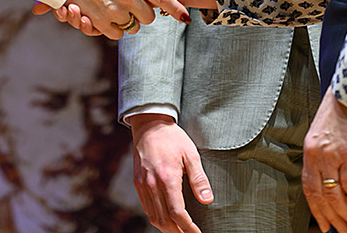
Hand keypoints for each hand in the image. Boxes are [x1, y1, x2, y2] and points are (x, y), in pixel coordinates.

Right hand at [127, 114, 212, 232]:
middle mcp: (152, 184)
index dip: (188, 227)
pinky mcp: (138, 183)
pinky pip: (146, 207)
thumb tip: (208, 200)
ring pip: (153, 216)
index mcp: (167, 178)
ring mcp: (142, 184)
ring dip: (166, 228)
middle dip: (177, 232)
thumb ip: (199, 179)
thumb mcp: (191, 154)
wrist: (149, 125)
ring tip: (179, 231)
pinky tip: (166, 219)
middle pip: (164, 219)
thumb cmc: (173, 138)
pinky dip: (156, 217)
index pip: (177, 213)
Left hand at [302, 91, 346, 232]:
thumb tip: (330, 179)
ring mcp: (332, 155)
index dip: (316, 209)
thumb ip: (322, 155)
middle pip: (321, 196)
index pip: (308, 188)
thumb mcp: (322, 133)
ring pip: (335, 194)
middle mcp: (317, 155)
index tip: (323, 224)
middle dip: (332, 217)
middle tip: (341, 231)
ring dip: (346, 214)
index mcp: (309, 152)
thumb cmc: (340, 111)